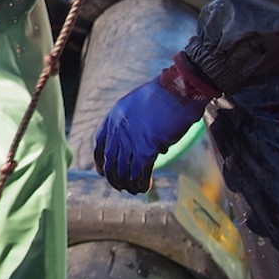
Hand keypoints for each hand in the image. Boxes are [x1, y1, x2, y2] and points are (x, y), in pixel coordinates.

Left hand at [93, 54, 216, 192]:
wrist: (180, 89)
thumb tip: (151, 147)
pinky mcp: (147, 148)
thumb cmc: (167, 94)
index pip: (99, 144)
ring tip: (135, 190)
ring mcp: (131, 139)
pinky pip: (138, 173)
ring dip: (127, 184)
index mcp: (114, 116)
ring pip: (123, 170)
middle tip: (121, 186)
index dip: (99, 161)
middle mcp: (118, 129)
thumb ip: (138, 124)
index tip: (101, 172)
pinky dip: (140, 183)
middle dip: (114, 178)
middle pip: (110, 161)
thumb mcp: (142, 105)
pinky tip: (145, 187)